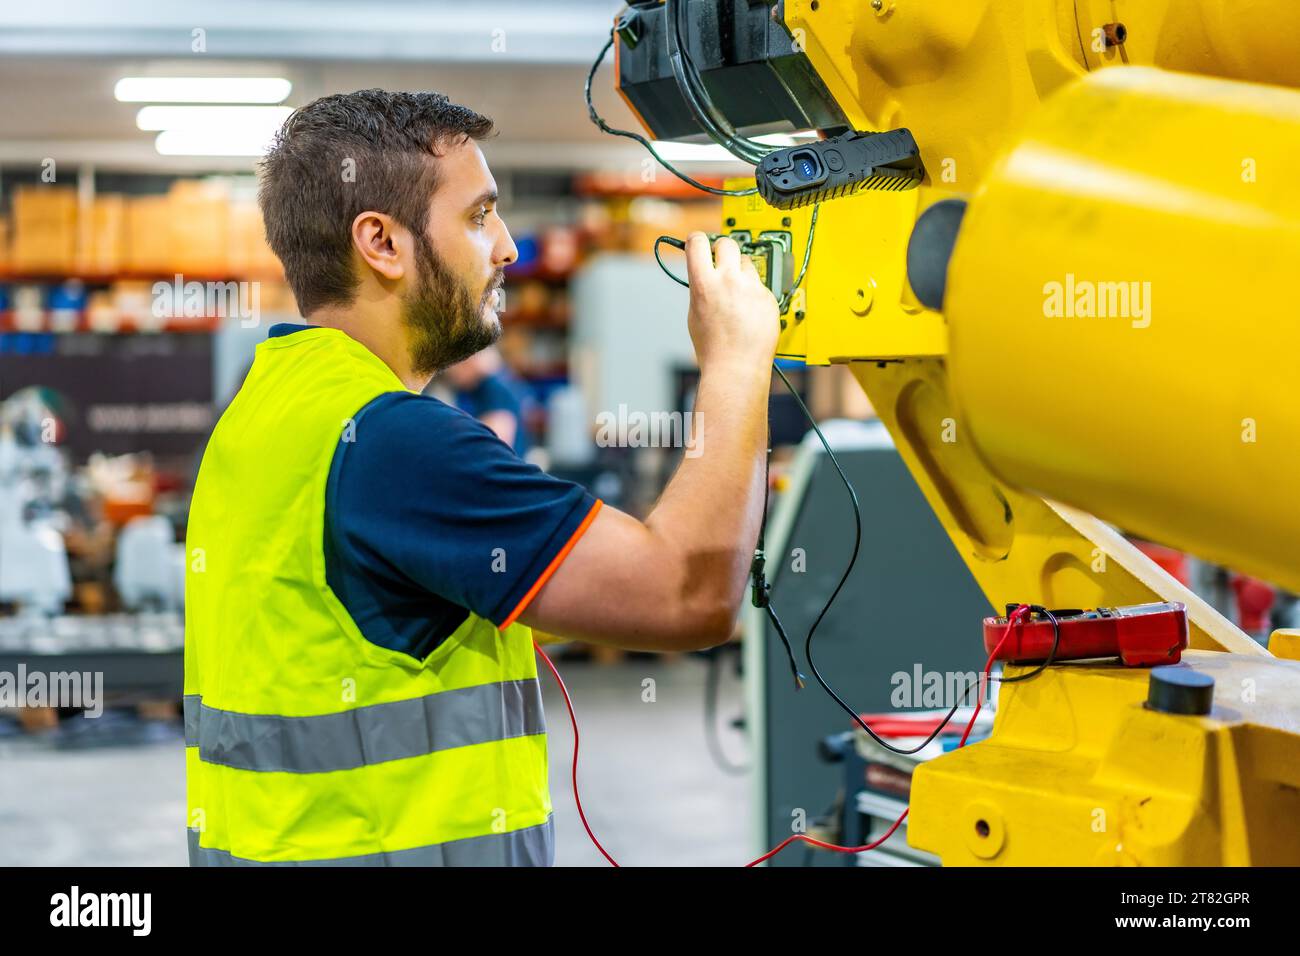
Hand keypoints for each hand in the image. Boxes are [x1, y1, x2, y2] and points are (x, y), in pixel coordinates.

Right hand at [683, 233, 779, 372]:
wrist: (737, 367)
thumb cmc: (714, 348)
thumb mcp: (695, 313)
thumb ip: (701, 287)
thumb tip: (704, 274)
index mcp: (704, 283)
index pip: (698, 242)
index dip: (697, 240)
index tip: (699, 242)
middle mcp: (729, 280)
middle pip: (727, 243)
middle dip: (722, 249)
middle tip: (721, 260)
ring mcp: (752, 288)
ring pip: (747, 263)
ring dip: (740, 272)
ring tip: (737, 294)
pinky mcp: (768, 297)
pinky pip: (760, 285)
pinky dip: (754, 293)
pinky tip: (749, 312)